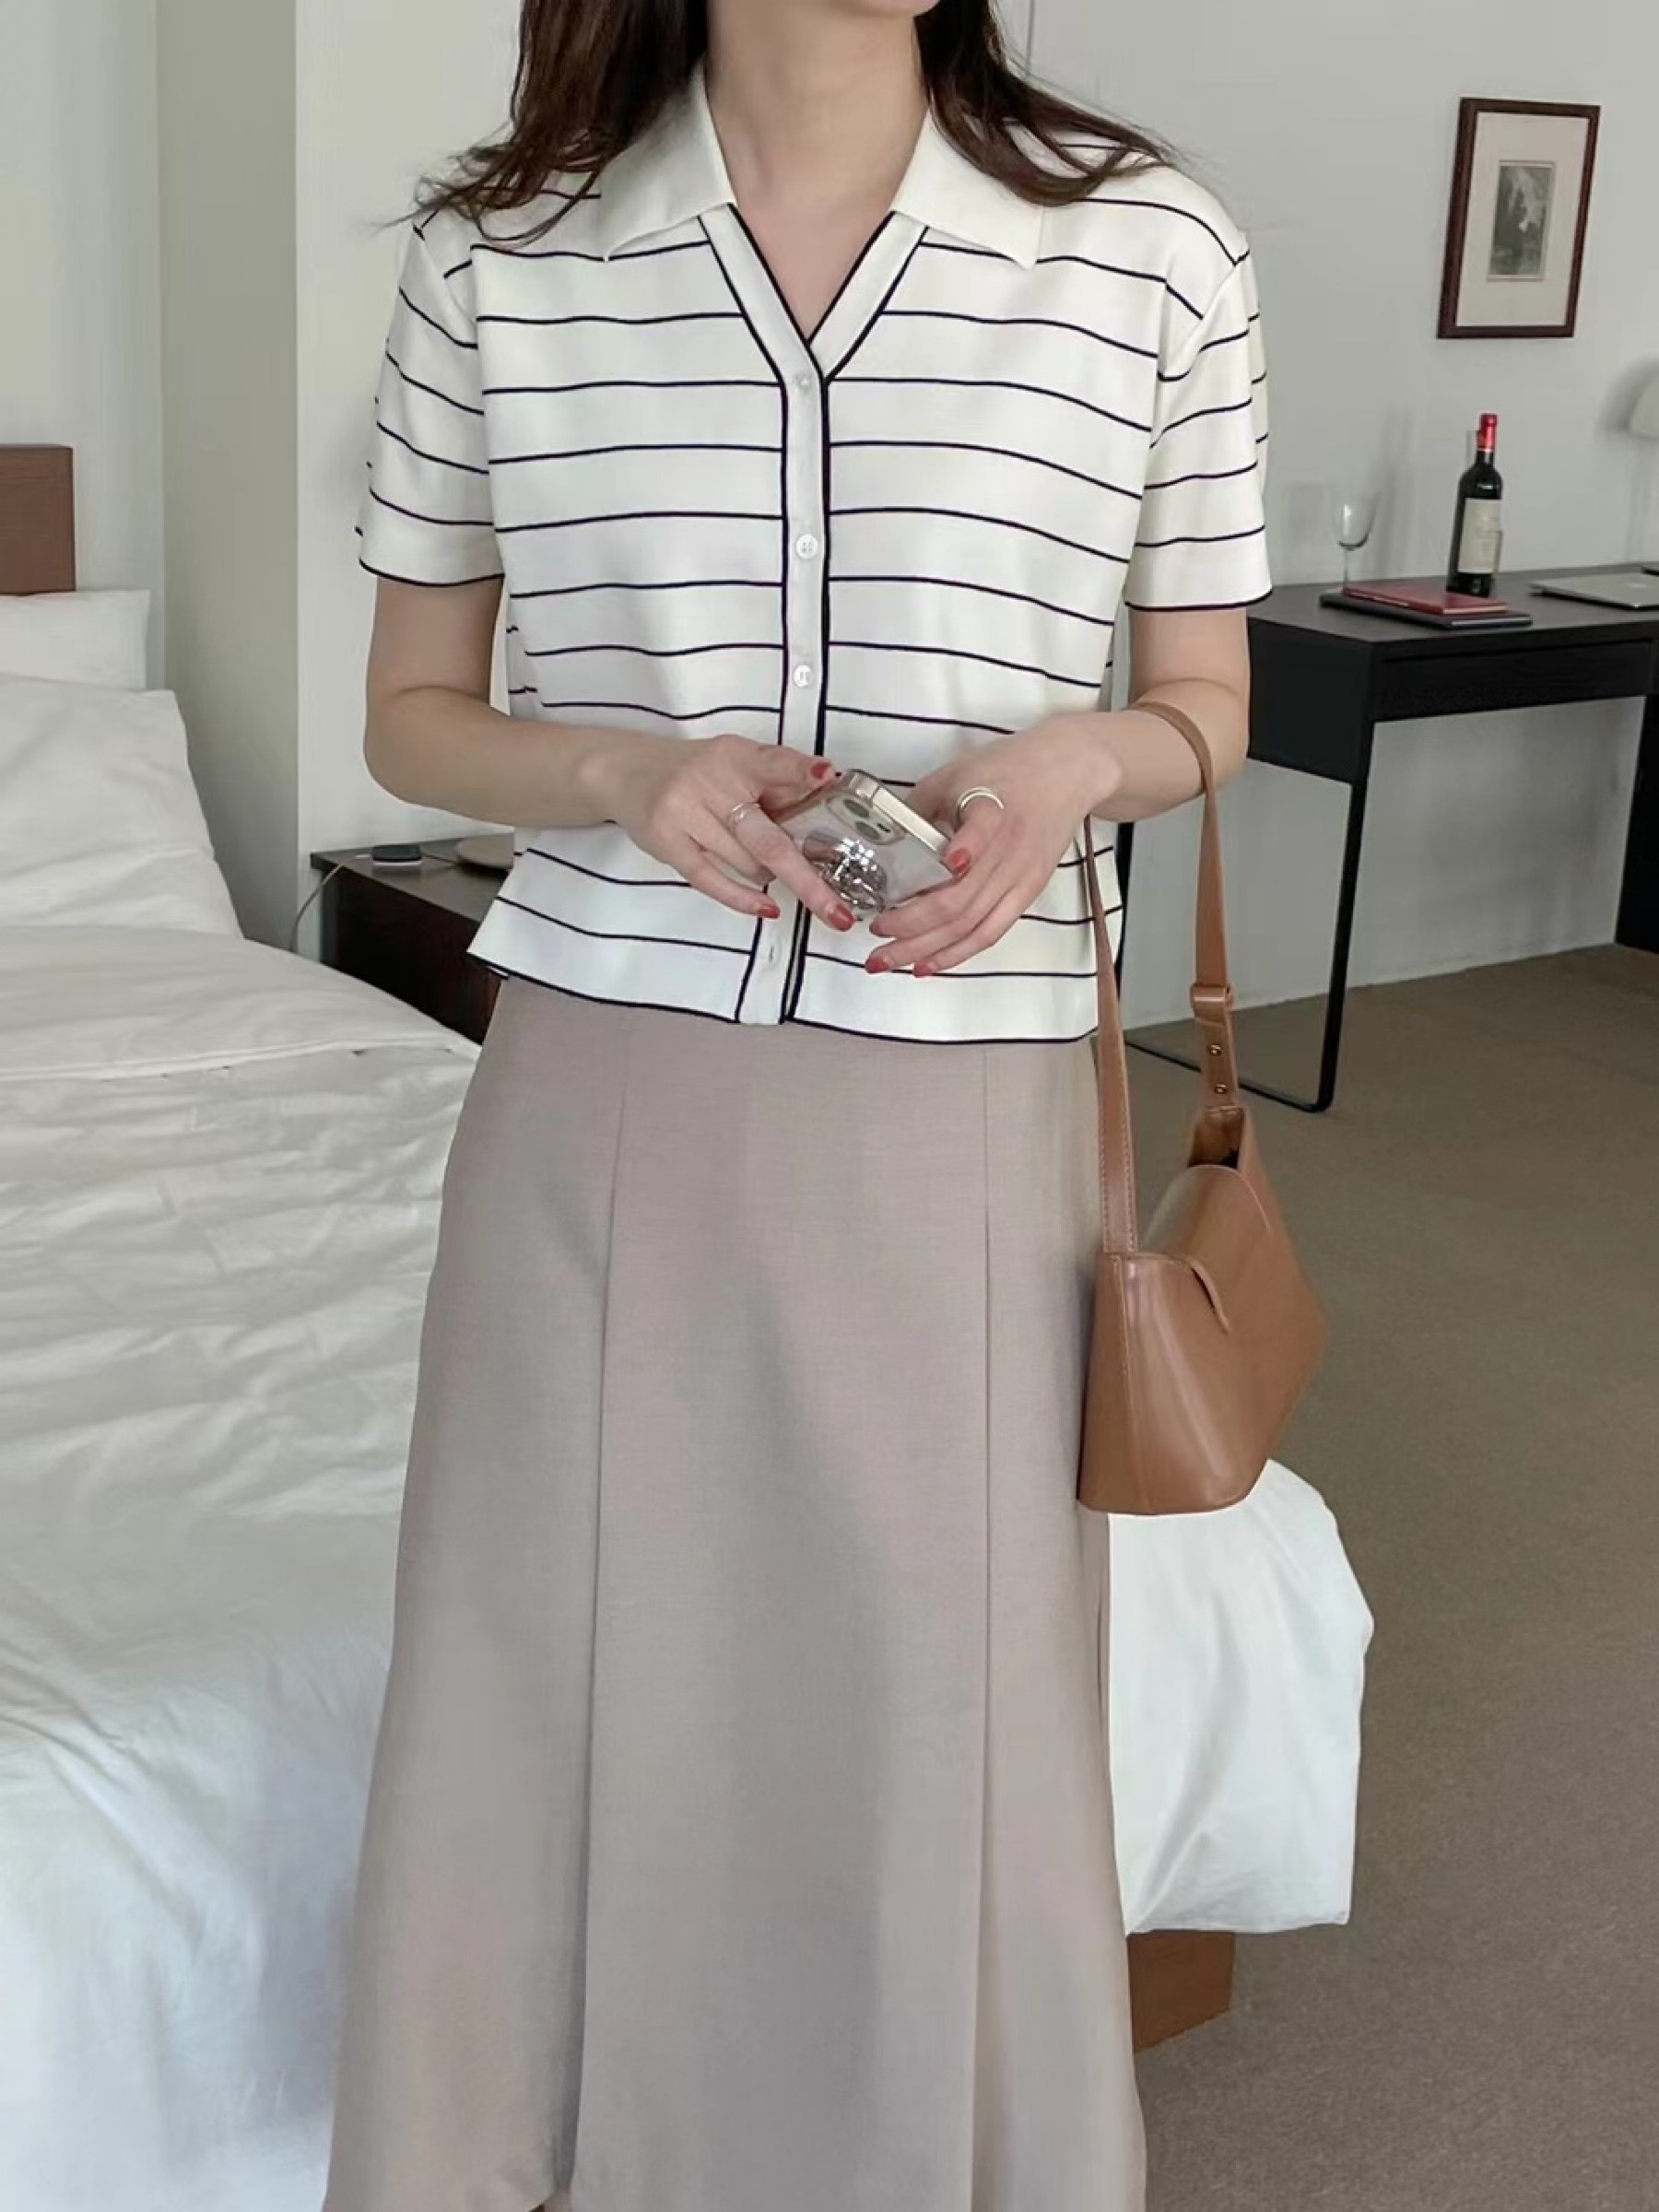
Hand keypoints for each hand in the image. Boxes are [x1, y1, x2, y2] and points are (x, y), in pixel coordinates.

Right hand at [602, 732, 858, 931]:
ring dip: (770, 875)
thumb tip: (827, 802)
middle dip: (807, 878)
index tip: (828, 777)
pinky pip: (711, 879)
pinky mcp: (667, 842)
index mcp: (735, 756)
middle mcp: (709, 781)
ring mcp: (685, 813)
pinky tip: (767, 907)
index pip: (774, 762)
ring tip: (777, 873)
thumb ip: (775, 783)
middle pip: (768, 837)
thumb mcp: (735, 762)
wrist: (627, 771)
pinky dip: (743, 898)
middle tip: (838, 911)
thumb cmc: (695, 773)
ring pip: (746, 862)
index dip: (802, 771)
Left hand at [868, 720, 1121, 974]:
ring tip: (889, 961)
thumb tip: (880, 841)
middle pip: (959, 901)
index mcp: (991, 809)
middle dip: (910, 928)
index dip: (964, 849)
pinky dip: (957, 953)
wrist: (1068, 772)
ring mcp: (1020, 876)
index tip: (946, 864)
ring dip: (927, 950)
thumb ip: (920, 807)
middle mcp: (1007, 849)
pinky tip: (928, 964)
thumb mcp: (956, 773)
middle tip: (873, 942)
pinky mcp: (1028, 892)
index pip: (981, 831)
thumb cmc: (1009, 768)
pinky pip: (990, 932)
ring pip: (971, 925)